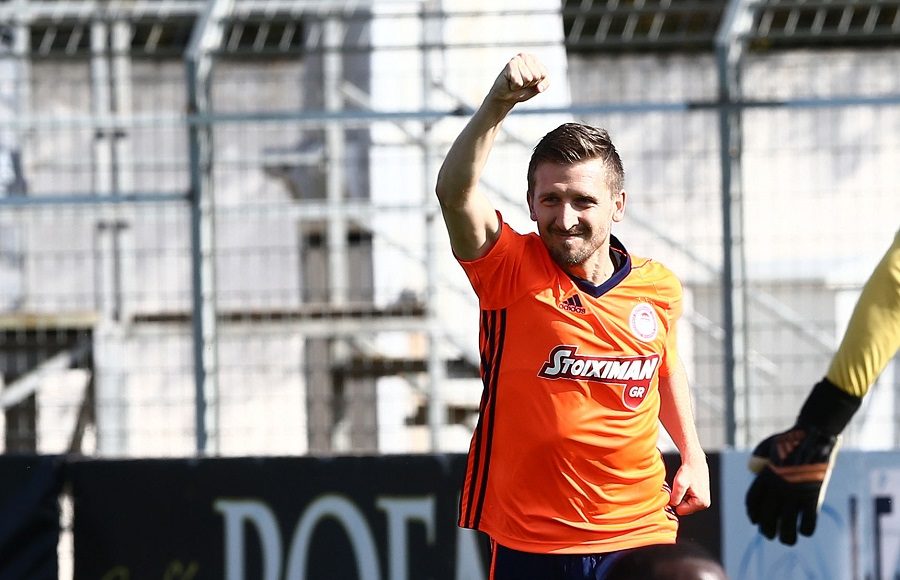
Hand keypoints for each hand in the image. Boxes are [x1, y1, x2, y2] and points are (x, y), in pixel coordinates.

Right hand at [487, 53, 549, 105]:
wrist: (505, 96)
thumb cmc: (522, 89)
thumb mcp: (538, 87)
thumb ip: (545, 84)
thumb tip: (539, 88)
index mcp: (534, 59)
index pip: (543, 74)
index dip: (537, 82)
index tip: (529, 82)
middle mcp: (525, 56)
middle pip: (536, 75)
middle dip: (529, 83)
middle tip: (521, 82)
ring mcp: (517, 59)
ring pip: (528, 78)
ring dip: (522, 85)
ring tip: (516, 82)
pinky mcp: (509, 65)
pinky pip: (518, 81)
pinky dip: (515, 86)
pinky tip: (510, 83)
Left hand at [669, 457, 710, 515]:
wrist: (695, 461)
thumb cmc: (688, 471)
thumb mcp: (679, 483)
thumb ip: (675, 497)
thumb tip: (672, 505)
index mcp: (701, 503)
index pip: (680, 511)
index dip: (675, 501)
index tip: (677, 490)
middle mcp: (705, 504)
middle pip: (683, 508)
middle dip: (679, 498)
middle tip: (681, 487)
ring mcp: (704, 501)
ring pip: (685, 504)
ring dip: (682, 495)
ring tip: (685, 485)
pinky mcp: (701, 496)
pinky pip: (688, 499)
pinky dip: (685, 493)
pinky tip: (687, 485)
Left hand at [745, 426, 840, 544]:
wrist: (812, 437)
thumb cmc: (788, 441)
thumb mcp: (766, 448)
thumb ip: (758, 460)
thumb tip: (753, 469)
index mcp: (763, 478)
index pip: (752, 503)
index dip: (753, 515)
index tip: (756, 521)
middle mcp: (776, 489)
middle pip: (766, 519)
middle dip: (767, 531)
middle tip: (771, 535)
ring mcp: (794, 495)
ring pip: (786, 527)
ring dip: (786, 537)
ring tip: (788, 540)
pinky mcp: (812, 498)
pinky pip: (808, 523)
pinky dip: (806, 530)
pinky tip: (805, 531)